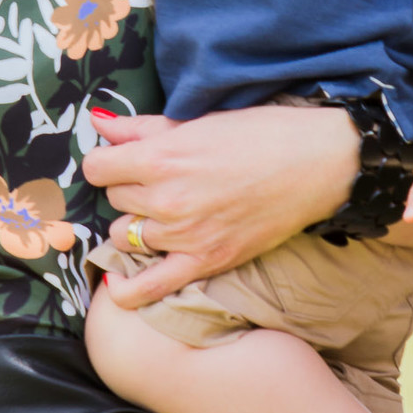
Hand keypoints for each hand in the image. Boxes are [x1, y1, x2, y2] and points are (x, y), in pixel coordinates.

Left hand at [83, 105, 358, 306]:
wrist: (315, 164)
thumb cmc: (260, 135)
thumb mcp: (196, 122)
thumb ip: (142, 128)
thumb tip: (98, 123)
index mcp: (161, 157)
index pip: (97, 168)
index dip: (108, 163)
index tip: (122, 162)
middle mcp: (166, 198)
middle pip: (114, 200)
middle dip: (130, 189)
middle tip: (160, 182)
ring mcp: (183, 234)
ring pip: (125, 236)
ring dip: (137, 226)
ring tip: (164, 215)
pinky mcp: (205, 261)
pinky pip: (149, 286)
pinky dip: (128, 290)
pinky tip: (118, 286)